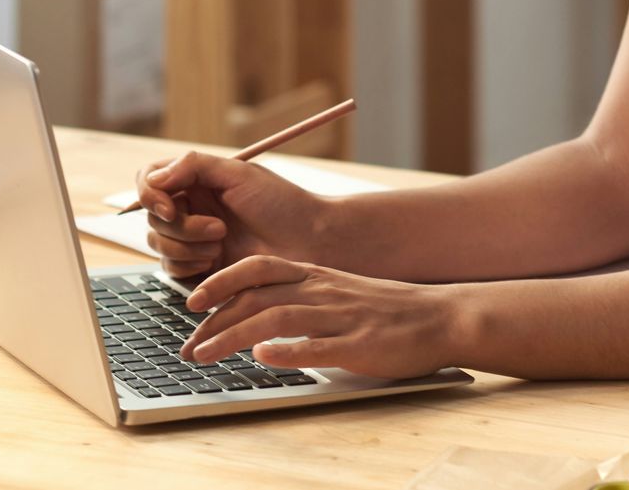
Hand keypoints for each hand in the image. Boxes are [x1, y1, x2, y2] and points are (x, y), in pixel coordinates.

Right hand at [132, 152, 329, 279]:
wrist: (309, 243)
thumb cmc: (281, 204)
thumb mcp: (239, 174)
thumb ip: (194, 166)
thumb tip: (154, 177)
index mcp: (197, 180)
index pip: (149, 180)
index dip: (149, 194)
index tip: (168, 207)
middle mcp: (191, 207)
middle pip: (152, 216)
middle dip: (181, 226)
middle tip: (220, 230)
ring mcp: (192, 238)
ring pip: (158, 243)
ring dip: (186, 247)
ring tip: (222, 244)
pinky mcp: (198, 267)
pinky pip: (171, 268)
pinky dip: (189, 266)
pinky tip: (217, 262)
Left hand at [179, 255, 462, 380]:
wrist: (441, 316)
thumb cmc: (389, 310)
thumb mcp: (340, 293)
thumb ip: (304, 299)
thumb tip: (260, 317)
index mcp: (317, 276)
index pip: (258, 269)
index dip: (220, 281)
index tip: (191, 301)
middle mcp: (323, 291)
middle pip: (257, 297)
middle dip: (215, 321)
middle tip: (187, 346)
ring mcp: (340, 316)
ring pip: (277, 319)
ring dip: (234, 336)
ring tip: (205, 355)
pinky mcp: (359, 343)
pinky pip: (318, 346)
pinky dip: (287, 351)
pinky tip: (262, 359)